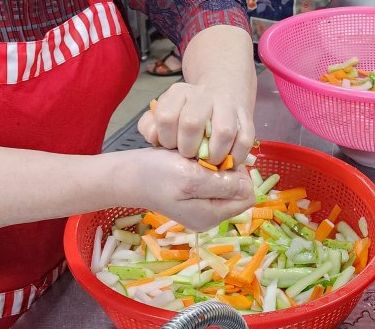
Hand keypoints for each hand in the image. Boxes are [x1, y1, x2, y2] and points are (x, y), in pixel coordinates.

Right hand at [121, 147, 254, 230]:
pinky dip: (207, 169)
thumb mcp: (190, 178)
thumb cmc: (156, 175)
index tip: (218, 161)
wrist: (127, 175)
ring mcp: (202, 207)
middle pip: (238, 190)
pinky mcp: (194, 197)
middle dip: (228, 171)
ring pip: (226, 183)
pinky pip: (213, 182)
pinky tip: (192, 163)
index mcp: (212, 215)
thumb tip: (247, 187)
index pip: (247, 196)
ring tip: (196, 160)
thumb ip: (221, 185)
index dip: (238, 175)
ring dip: (217, 168)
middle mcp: (210, 215)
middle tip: (205, 159)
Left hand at [138, 80, 255, 163]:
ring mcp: (227, 105)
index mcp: (179, 93)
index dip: (166, 138)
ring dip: (214, 154)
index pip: (166, 117)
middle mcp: (203, 95)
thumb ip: (150, 126)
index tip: (171, 146)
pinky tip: (227, 160)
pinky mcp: (246, 118)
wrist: (220, 93)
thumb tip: (155, 137)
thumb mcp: (163, 114)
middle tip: (189, 156)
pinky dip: (236, 156)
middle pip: (192, 123)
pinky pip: (245, 140)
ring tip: (209, 161)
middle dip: (188, 148)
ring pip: (223, 131)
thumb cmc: (186, 113)